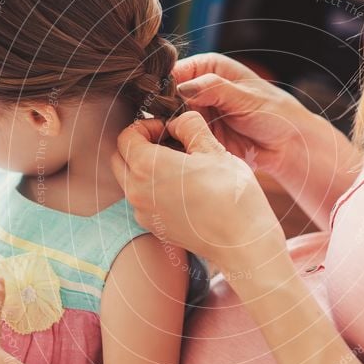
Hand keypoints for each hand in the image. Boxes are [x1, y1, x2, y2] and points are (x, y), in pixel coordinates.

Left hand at [111, 112, 286, 273]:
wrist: (243, 242)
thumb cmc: (232, 194)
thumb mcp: (214, 149)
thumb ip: (190, 126)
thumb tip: (179, 121)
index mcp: (147, 167)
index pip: (127, 136)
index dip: (146, 125)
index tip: (169, 128)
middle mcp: (137, 192)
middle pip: (120, 158)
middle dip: (139, 145)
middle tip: (169, 142)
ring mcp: (144, 213)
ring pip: (130, 181)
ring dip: (145, 168)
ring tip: (179, 165)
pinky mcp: (155, 228)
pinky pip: (143, 201)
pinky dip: (153, 189)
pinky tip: (183, 188)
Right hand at [173, 53, 312, 177]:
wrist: (287, 145)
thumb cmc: (274, 112)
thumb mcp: (245, 97)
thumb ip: (213, 89)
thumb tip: (182, 87)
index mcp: (207, 68)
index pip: (174, 72)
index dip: (163, 86)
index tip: (160, 101)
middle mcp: (197, 90)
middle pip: (165, 98)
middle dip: (162, 111)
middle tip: (165, 124)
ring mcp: (195, 115)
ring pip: (167, 121)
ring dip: (166, 130)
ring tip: (170, 139)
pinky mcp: (197, 137)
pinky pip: (178, 140)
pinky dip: (175, 146)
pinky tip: (175, 150)